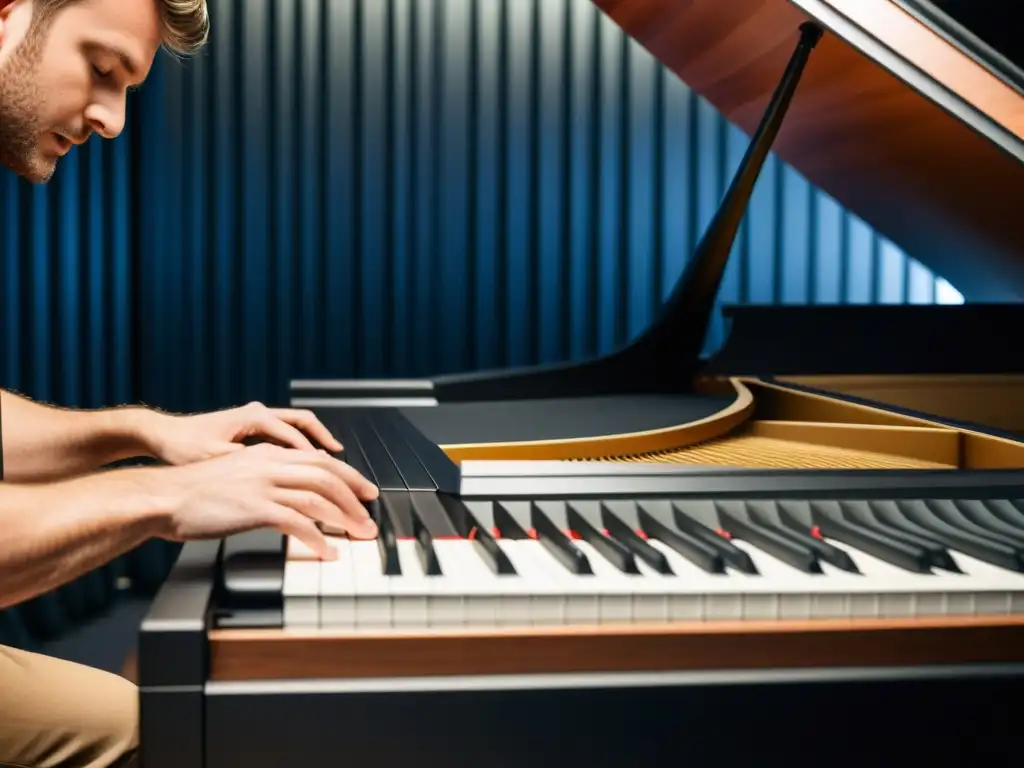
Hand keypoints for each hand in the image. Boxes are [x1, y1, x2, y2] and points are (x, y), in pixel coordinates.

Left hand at [141, 401, 343, 464]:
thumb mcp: (217, 461)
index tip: (332, 482)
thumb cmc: (183, 447)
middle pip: (307, 425)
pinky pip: (287, 433)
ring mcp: (258, 418)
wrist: (161, 436)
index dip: (317, 462)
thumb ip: (253, 467)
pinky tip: (308, 464)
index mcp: (256, 418)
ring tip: (336, 464)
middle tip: (348, 469)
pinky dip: (302, 446)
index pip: (298, 439)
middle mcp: (261, 413)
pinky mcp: (253, 428)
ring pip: (299, 427)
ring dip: (318, 444)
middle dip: (329, 446)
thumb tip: (283, 476)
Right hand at [147, 442, 378, 558]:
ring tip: (358, 535)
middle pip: (327, 475)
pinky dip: (317, 538)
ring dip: (344, 518)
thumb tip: (291, 497)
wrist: (163, 497)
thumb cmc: (194, 492)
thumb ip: (266, 480)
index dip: (347, 476)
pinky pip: (296, 522)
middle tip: (369, 517)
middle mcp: (269, 464)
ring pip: (318, 497)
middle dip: (355, 497)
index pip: (320, 461)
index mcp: (267, 454)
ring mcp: (262, 485)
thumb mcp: (237, 475)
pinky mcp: (254, 508)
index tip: (363, 492)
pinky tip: (327, 551)